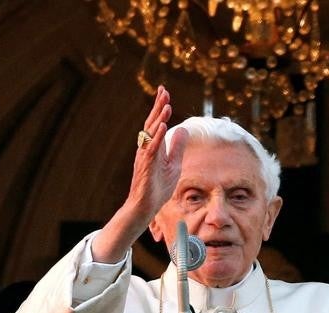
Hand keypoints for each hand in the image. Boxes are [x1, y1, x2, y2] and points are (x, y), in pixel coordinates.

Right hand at [127, 86, 187, 220]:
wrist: (145, 206)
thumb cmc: (157, 187)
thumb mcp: (173, 164)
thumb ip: (177, 147)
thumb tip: (183, 130)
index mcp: (153, 147)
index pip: (157, 123)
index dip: (160, 107)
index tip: (164, 92)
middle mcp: (147, 149)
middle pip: (152, 124)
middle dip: (158, 107)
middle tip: (164, 91)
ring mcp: (145, 157)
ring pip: (151, 134)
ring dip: (159, 119)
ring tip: (167, 105)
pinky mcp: (146, 166)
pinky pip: (152, 149)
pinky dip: (157, 137)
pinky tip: (163, 126)